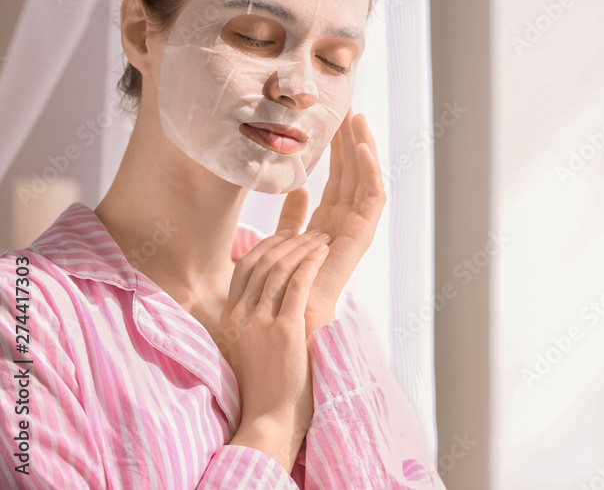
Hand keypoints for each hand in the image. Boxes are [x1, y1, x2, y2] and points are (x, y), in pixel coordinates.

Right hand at [221, 229, 330, 471]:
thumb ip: (257, 322)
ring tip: (322, 239)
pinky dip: (310, 265)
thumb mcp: (251, 348)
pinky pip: (296, 286)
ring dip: (303, 248)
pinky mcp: (284, 331)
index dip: (267, 245)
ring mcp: (260, 323)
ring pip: (279, 269)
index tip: (288, 234)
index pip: (245, 268)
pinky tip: (322, 254)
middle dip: (289, 241)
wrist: (270, 421)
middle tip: (312, 233)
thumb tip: (276, 300)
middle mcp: (240, 316)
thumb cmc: (268, 389)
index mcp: (230, 319)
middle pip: (261, 262)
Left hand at [275, 109, 386, 338]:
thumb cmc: (283, 287)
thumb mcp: (284, 239)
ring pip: (365, 178)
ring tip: (357, 117)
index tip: (330, 119)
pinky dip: (370, 170)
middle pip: (352, 172)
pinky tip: (362, 146)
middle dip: (350, 139)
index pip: (336, 176)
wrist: (290, 317)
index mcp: (329, 222)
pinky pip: (373, 196)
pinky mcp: (363, 234)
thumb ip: (291, 216)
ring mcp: (357, 228)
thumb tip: (297, 189)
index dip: (335, 148)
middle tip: (346, 106)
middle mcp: (346, 222)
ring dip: (363, 147)